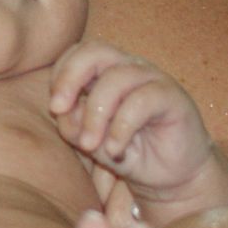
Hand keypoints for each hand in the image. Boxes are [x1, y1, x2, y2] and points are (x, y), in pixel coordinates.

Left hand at [49, 41, 215, 198]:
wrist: (172, 176)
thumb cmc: (128, 153)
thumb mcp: (92, 142)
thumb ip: (73, 124)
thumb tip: (62, 110)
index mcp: (106, 72)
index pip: (78, 53)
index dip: (61, 74)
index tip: (55, 108)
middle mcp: (129, 69)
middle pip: (95, 51)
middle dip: (70, 78)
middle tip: (58, 110)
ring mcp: (153, 79)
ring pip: (116, 78)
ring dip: (95, 114)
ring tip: (88, 145)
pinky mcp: (173, 97)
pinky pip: (141, 101)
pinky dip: (121, 127)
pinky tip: (114, 151)